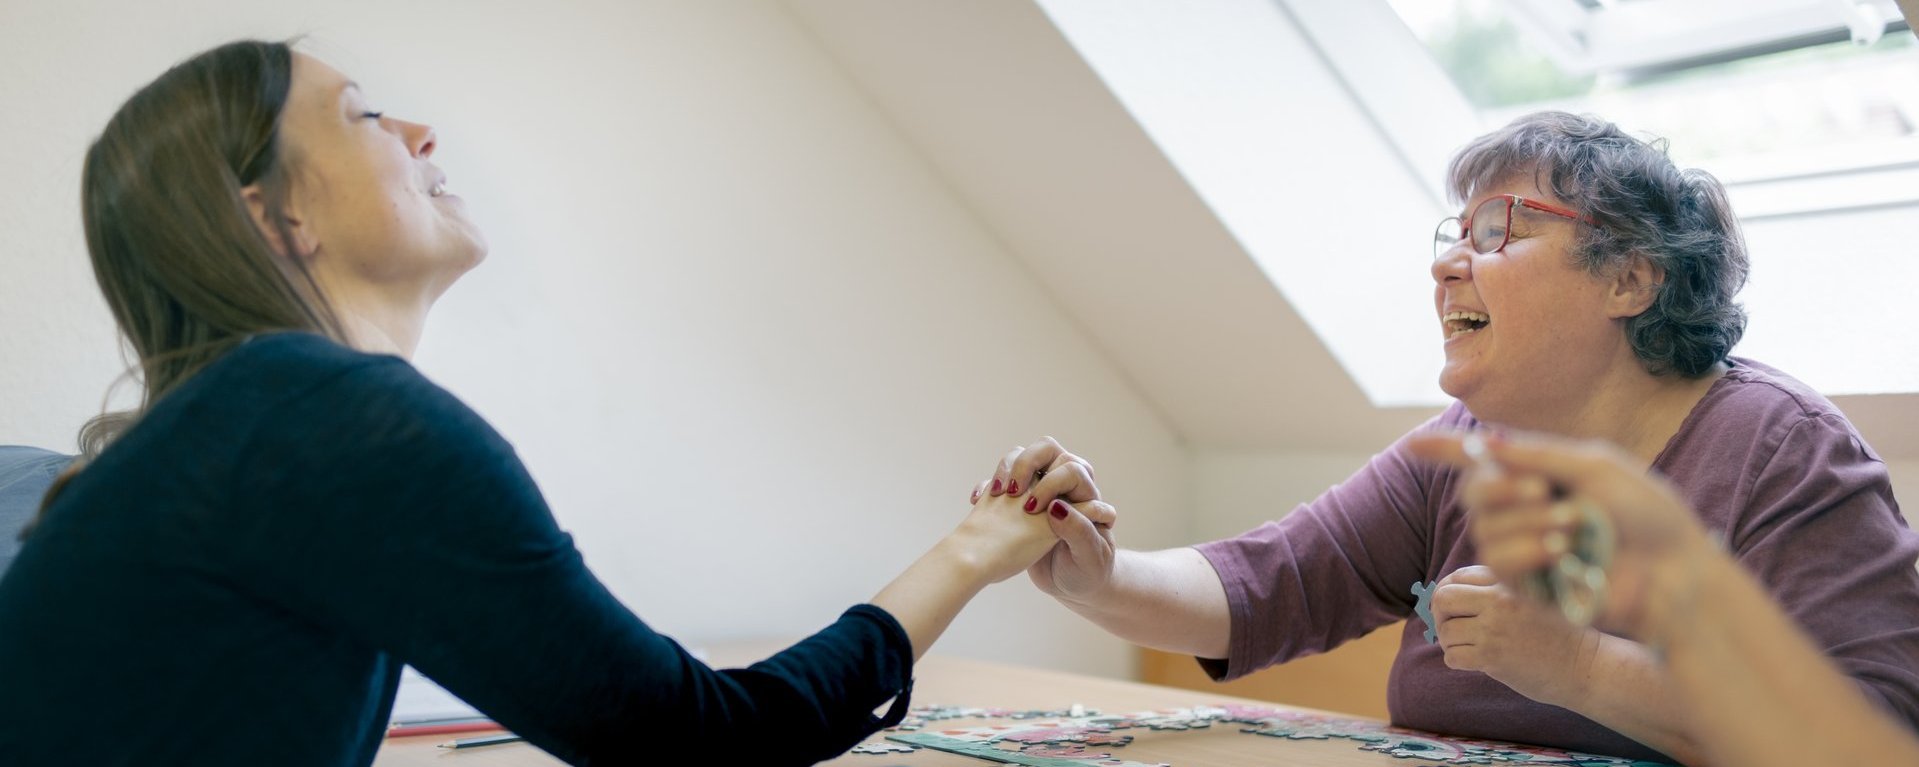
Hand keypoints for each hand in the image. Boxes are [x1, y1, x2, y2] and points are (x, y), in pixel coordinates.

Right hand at [969, 437, 1117, 603]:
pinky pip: (1001, 480)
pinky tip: (976, 501)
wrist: (1067, 587)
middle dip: (1027, 463)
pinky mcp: (1019, 501)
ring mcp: (1041, 490)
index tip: (1038, 511)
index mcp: (1086, 494)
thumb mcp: (1088, 558)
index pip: (1071, 468)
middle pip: (1047, 449)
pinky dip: (988, 485)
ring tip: (998, 494)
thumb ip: (1079, 531)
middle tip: (1015, 492)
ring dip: (1007, 469)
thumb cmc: (1085, 572)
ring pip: (1021, 458)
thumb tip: (1058, 507)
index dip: (1055, 483)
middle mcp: (1065, 486)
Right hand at [1408, 430, 1716, 639]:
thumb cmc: (1648, 517)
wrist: (1671, 574)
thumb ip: (1535, 454)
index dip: (1446, 451)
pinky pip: (1498, 560)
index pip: (1484, 460)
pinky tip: (1562, 553)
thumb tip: (1484, 442)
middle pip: (1474, 492)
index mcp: (1544, 475)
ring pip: (1484, 527)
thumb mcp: (1594, 467)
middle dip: (1501, 487)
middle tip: (1542, 489)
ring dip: (1527, 521)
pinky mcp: (1528, 585)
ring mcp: (1526, 548)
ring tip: (1573, 528)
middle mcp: (1528, 510)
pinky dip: (1527, 549)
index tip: (1414, 446)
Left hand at [1430, 565, 1599, 707]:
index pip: (1458, 576)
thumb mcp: (1532, 595)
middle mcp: (1499, 601)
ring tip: (1468, 644)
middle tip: (1451, 624)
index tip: (1456, 606)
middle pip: (1443, 598)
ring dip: (1450, 640)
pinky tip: (1473, 660)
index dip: (1449, 590)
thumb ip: (1499, 586)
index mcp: (1509, 581)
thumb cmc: (1559, 631)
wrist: (1586, 664)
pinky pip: (1452, 656)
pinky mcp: (1492, 657)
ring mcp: (1494, 629)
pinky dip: (1456, 659)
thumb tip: (1449, 588)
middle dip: (1440, 613)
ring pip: (1445, 630)